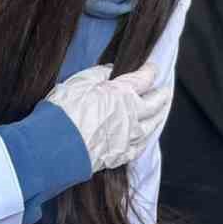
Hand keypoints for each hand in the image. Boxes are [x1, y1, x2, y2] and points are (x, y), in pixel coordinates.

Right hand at [45, 62, 171, 172]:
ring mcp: (128, 137)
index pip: (143, 79)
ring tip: (162, 113)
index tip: (153, 68)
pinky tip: (146, 138)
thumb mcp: (78, 82)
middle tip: (167, 91)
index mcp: (122, 94)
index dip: (150, 72)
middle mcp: (131, 115)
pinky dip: (145, 140)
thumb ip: (98, 75)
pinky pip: (139, 147)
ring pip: (152, 127)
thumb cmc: (64, 111)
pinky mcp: (120, 155)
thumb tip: (110, 71)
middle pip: (155, 104)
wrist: (55, 147)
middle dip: (162, 96)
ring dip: (159, 118)